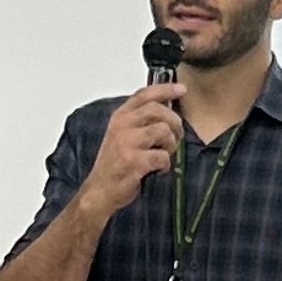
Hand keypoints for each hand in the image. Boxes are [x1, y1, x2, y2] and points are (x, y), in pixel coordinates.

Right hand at [81, 80, 184, 218]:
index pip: (144, 95)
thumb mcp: (121, 135)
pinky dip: (165, 164)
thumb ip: (139, 121)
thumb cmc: (114, 165)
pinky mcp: (134, 162)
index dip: (165, 89)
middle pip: (158, 110)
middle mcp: (122, 126)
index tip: (181, 89)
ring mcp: (127, 143)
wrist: (100, 191)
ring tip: (165, 154)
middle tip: (177, 135)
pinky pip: (162, 156)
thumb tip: (167, 111)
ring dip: (171, 144)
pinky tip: (159, 169)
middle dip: (174, 122)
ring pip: (163, 131)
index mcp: (120, 117)